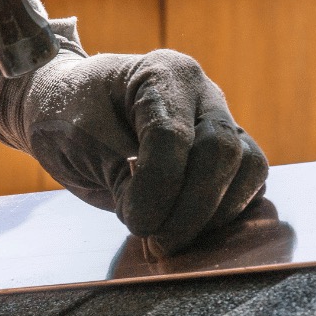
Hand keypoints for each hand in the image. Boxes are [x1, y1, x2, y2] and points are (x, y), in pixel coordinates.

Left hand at [0, 50, 268, 255]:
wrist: (64, 110)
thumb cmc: (64, 116)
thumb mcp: (78, 142)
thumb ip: (121, 176)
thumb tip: (160, 221)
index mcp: (161, 73)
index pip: (172, 137)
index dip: (157, 189)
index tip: (135, 223)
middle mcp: (201, 92)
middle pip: (223, 151)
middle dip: (191, 209)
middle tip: (157, 242)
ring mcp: (220, 120)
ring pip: (250, 168)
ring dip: (215, 214)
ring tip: (171, 237)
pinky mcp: (226, 153)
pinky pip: (248, 184)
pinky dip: (224, 214)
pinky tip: (187, 230)